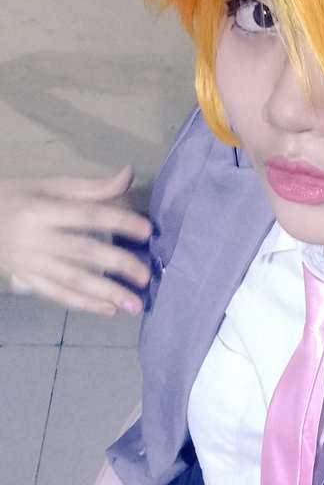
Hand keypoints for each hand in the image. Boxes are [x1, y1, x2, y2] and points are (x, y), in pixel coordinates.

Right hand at [0, 167, 151, 315]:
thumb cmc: (15, 198)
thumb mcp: (47, 185)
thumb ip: (89, 187)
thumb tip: (128, 174)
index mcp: (41, 209)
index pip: (86, 215)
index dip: (118, 221)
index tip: (147, 230)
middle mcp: (35, 238)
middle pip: (82, 252)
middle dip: (117, 264)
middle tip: (146, 275)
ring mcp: (30, 263)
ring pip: (72, 280)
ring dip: (105, 293)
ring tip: (134, 304)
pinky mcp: (27, 280)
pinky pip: (58, 295)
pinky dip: (84, 304)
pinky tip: (109, 310)